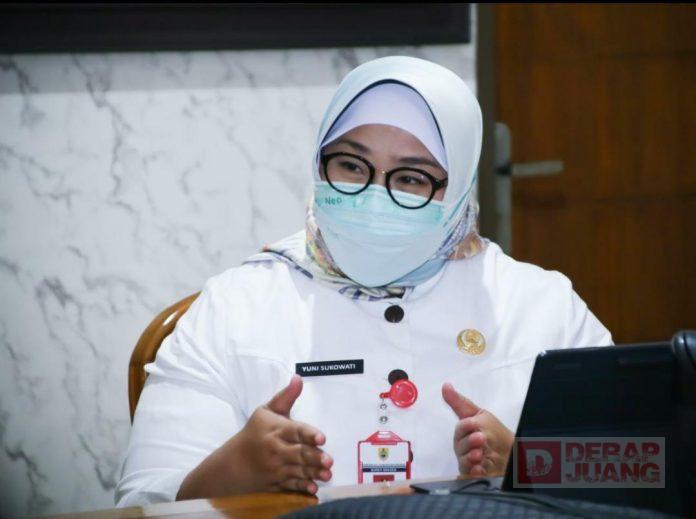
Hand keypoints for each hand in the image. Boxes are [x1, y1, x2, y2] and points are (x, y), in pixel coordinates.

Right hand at [177, 375, 331, 499]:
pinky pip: (291, 486)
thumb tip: (299, 377)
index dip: (309, 434)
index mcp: (276, 430)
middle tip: (329, 460)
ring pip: (298, 471)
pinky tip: (313, 490)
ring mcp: (276, 468)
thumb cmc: (255, 432)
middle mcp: (276, 449)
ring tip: (327, 475)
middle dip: (314, 458)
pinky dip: (302, 489)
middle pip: (298, 453)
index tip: (321, 438)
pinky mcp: (276, 482)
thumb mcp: (266, 411)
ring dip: (313, 474)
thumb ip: (286, 397)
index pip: (295, 431)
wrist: (234, 463)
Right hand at [442, 382, 512, 477]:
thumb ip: (459, 402)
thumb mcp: (480, 415)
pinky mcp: (476, 476)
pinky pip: (470, 476)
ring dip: (470, 457)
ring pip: (463, 461)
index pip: (460, 430)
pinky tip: (480, 468)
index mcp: (464, 434)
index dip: (465, 427)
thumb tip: (445, 386)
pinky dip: (474, 473)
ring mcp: (471, 464)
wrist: (515, 454)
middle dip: (469, 442)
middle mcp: (465, 449)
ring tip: (480, 454)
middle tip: (481, 438)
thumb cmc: (497, 434)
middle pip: (460, 446)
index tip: (473, 423)